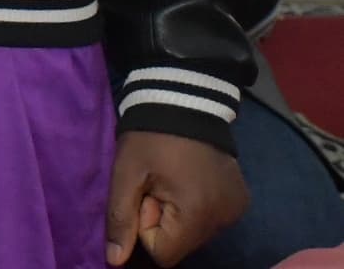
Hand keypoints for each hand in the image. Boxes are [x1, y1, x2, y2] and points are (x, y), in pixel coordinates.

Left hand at [106, 131, 247, 265]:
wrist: (185, 101)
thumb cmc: (150, 137)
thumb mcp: (126, 175)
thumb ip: (120, 220)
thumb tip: (115, 260)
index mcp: (197, 215)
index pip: (163, 253)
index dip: (146, 226)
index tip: (145, 194)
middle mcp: (224, 219)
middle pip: (181, 244)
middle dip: (162, 220)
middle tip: (157, 183)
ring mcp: (236, 211)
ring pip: (194, 233)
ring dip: (178, 214)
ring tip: (173, 178)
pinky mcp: (240, 201)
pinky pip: (210, 219)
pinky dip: (196, 207)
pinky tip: (190, 179)